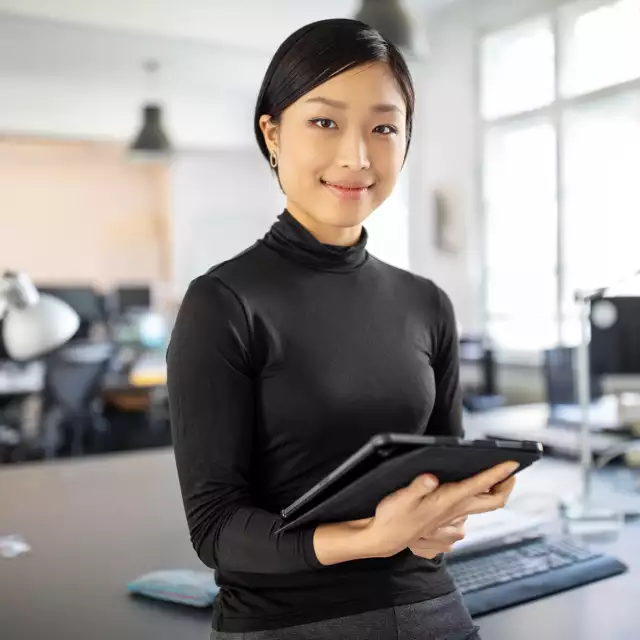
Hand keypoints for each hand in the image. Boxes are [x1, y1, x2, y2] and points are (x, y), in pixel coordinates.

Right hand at [358, 460, 518, 558]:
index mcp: (448, 501)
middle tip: (510, 471)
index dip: (498, 473)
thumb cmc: (392, 517)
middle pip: (493, 501)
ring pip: (483, 506)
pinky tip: (470, 489)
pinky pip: (471, 510)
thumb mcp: (401, 498)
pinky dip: (478, 499)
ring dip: (493, 491)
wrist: (384, 538)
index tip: (512, 462)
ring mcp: (453, 517)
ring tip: (494, 476)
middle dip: (506, 485)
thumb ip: (417, 487)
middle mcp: (455, 510)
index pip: (480, 485)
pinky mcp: (448, 519)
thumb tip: (431, 477)